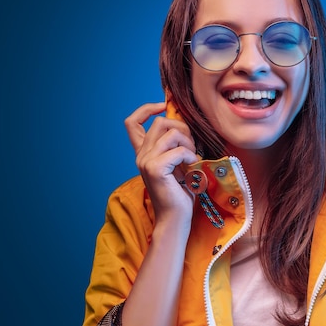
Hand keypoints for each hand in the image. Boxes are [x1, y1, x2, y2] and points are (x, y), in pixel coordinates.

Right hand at [124, 102, 199, 224]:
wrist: (175, 218)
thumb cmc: (180, 192)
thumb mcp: (177, 163)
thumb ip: (175, 145)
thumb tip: (185, 123)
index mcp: (144, 153)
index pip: (131, 122)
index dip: (147, 109)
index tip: (164, 107)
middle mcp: (141, 155)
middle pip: (160, 122)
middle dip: (182, 128)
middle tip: (191, 148)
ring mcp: (146, 162)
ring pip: (172, 133)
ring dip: (189, 143)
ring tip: (192, 159)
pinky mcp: (155, 169)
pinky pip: (179, 150)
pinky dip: (191, 156)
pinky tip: (193, 167)